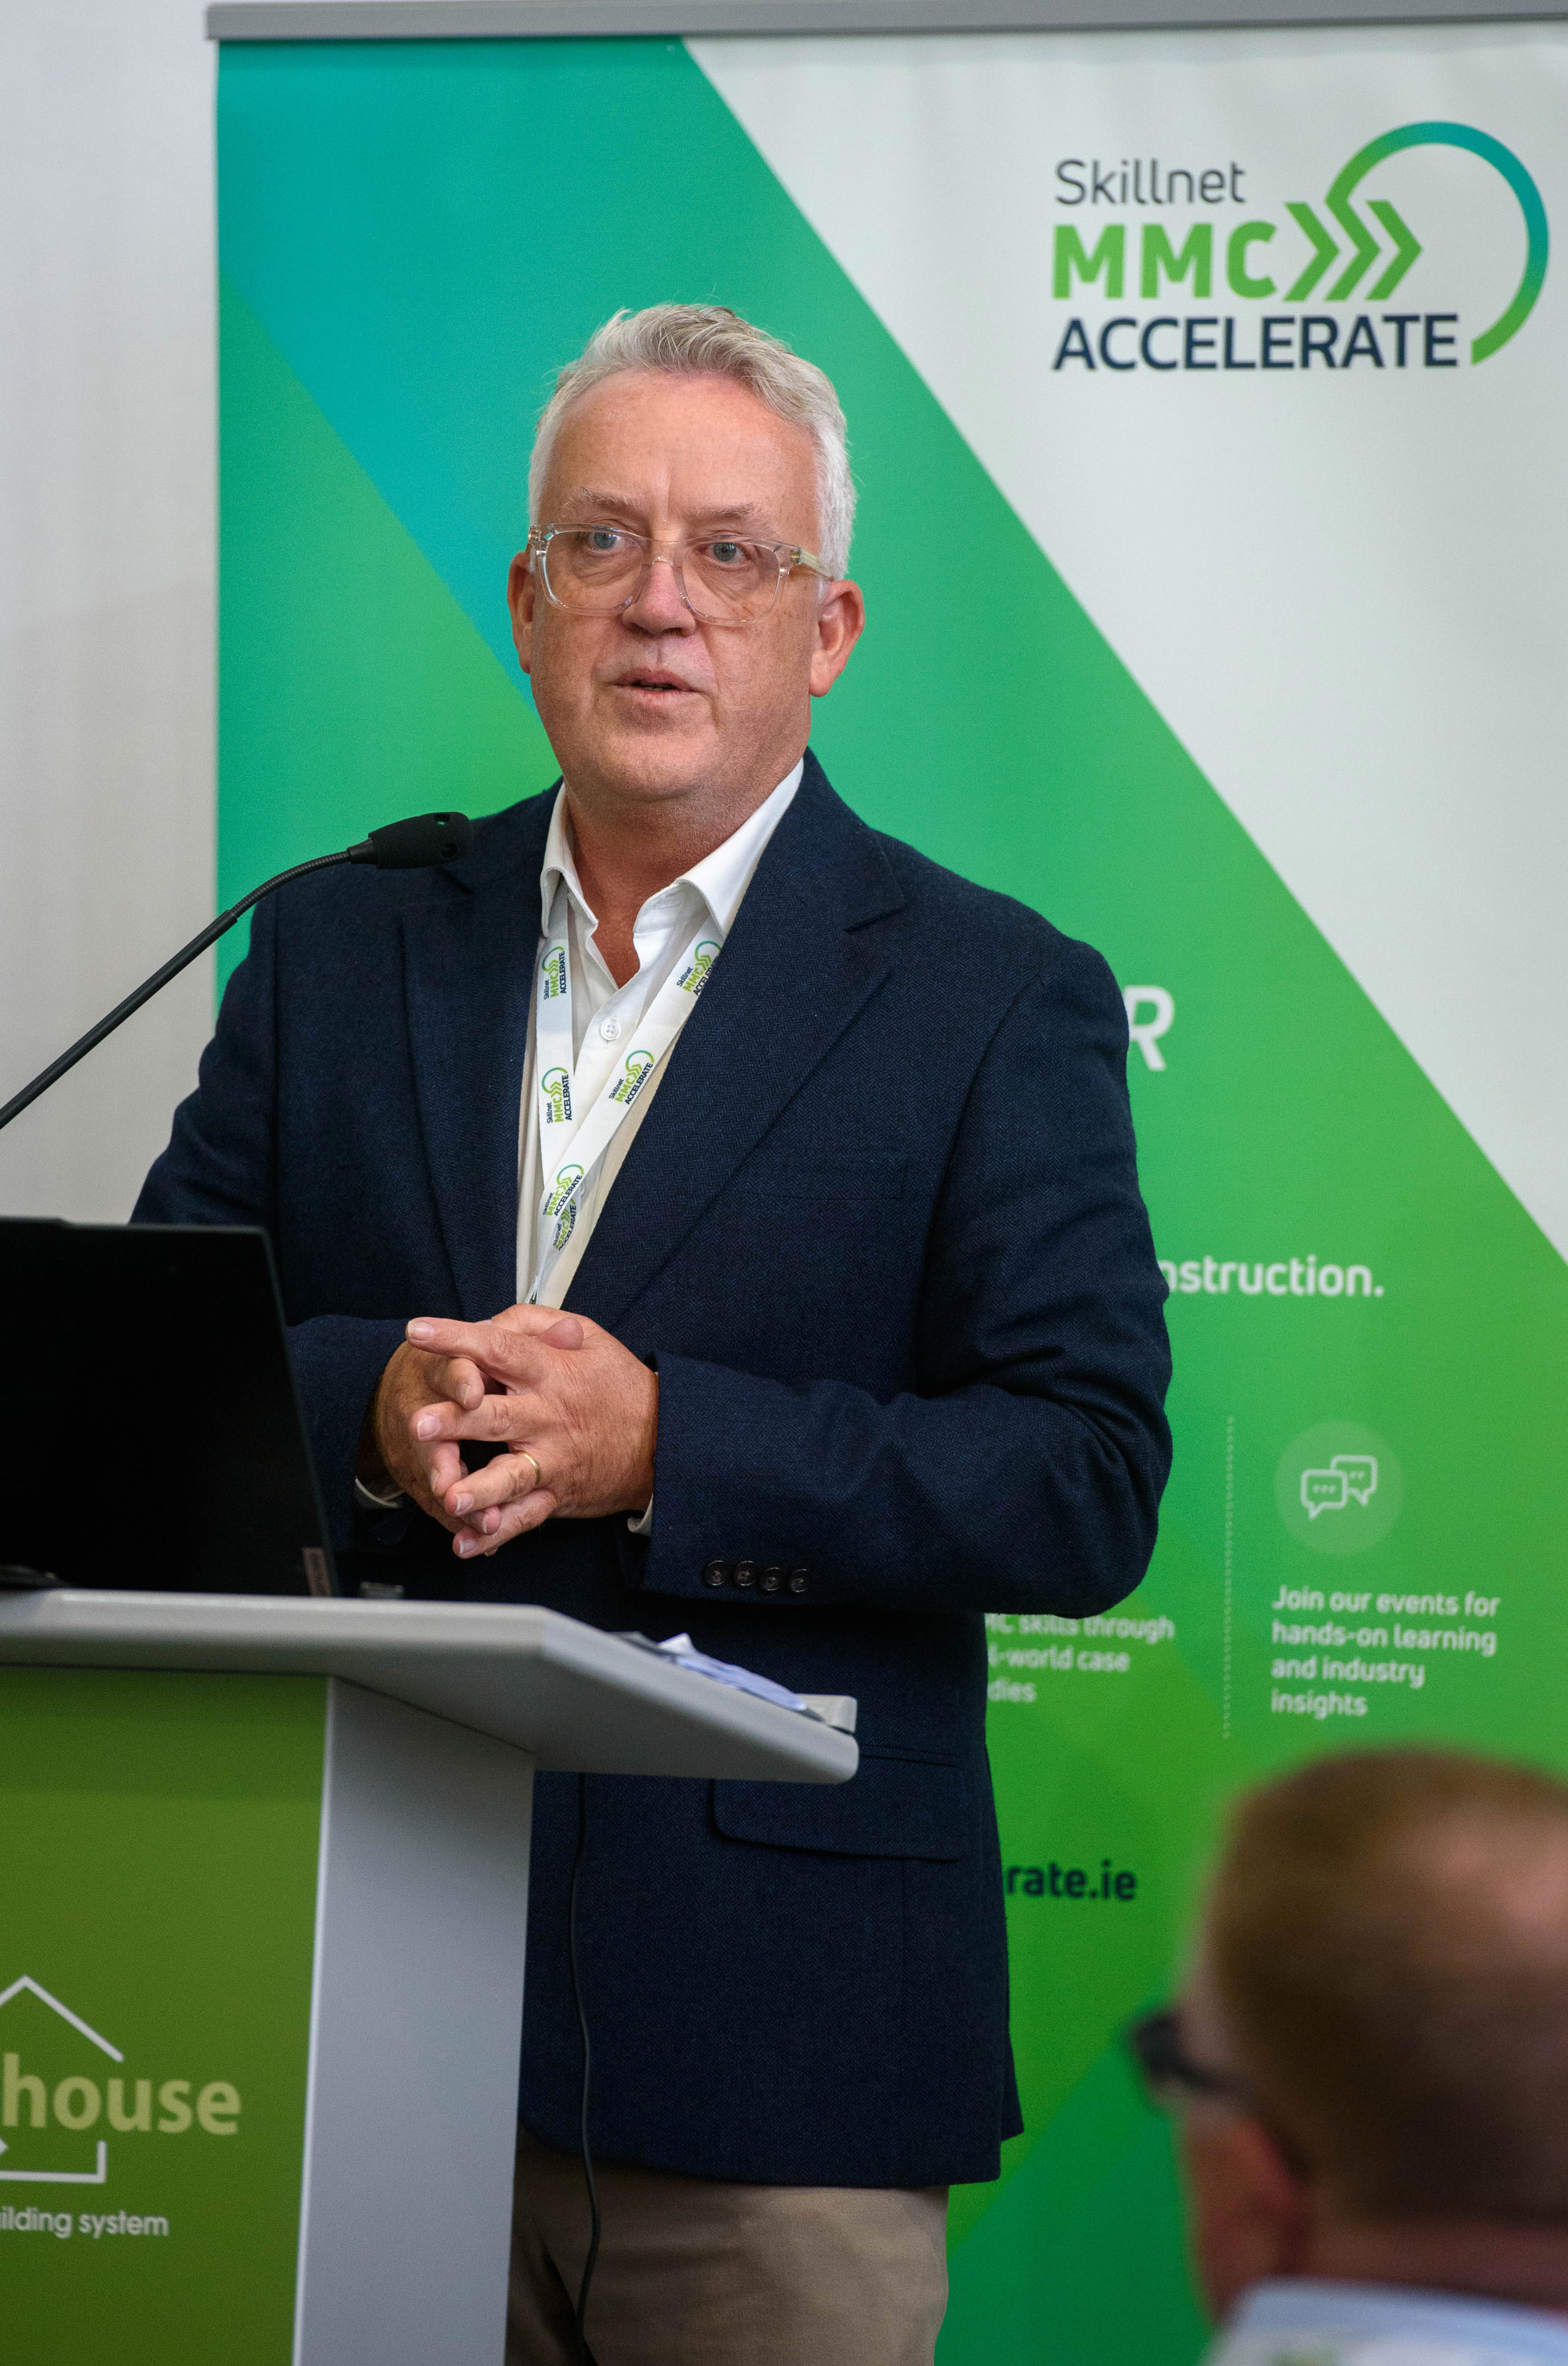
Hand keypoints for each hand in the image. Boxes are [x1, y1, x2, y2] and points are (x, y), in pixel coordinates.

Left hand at [374, 1304, 657, 1558]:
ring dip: (479, 1488)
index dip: (457, 1338)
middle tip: (421, 1424)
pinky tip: (466, 1543)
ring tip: (451, 1497)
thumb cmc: (620, 1386)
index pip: (498, 1349)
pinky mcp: (555, 1493)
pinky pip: (523, 1517)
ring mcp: (552, 1459)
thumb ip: (535, 1324)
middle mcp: (547, 1417)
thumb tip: (490, 1323)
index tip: (419, 1332)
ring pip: (510, 1475)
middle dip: (457, 1421)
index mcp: (550, 1372)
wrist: (664, 1439)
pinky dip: (494, 1534)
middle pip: (496, 1416)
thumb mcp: (589, 1337)